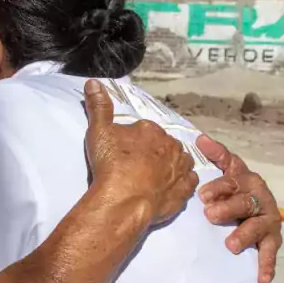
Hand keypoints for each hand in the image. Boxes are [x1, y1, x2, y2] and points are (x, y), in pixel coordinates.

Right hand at [84, 80, 198, 224]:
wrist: (124, 200)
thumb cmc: (111, 165)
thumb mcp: (99, 131)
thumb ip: (99, 107)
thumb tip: (94, 82)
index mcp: (150, 129)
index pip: (145, 130)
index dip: (134, 141)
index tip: (124, 152)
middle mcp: (170, 145)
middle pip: (163, 145)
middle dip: (153, 152)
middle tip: (136, 166)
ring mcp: (181, 168)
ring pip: (180, 160)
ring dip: (171, 165)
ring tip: (154, 177)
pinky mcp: (185, 189)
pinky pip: (189, 181)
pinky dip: (182, 182)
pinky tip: (170, 187)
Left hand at [196, 136, 281, 282]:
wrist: (258, 204)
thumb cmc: (236, 188)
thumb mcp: (228, 170)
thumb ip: (217, 156)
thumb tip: (200, 139)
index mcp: (247, 181)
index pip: (233, 182)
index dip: (218, 187)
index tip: (202, 195)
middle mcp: (261, 199)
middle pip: (245, 203)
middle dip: (228, 209)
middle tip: (210, 216)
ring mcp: (268, 220)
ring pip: (258, 227)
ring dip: (245, 235)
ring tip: (230, 245)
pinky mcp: (272, 239)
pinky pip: (271, 252)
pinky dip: (267, 265)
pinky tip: (262, 279)